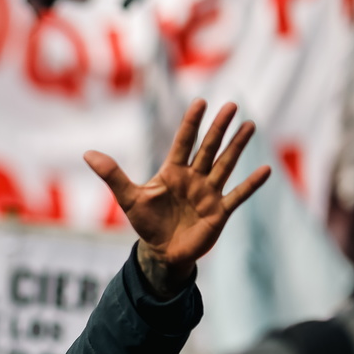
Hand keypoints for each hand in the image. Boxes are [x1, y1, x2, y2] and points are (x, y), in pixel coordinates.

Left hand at [86, 99, 270, 297]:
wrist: (162, 252)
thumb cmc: (146, 223)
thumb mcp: (129, 198)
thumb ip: (112, 175)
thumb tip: (87, 154)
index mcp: (172, 172)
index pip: (183, 142)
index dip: (191, 123)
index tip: (200, 101)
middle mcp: (193, 178)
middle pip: (208, 148)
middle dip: (219, 128)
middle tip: (231, 105)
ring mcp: (208, 193)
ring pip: (225, 165)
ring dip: (238, 147)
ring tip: (250, 125)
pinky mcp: (219, 212)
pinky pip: (238, 195)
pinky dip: (250, 184)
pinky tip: (266, 170)